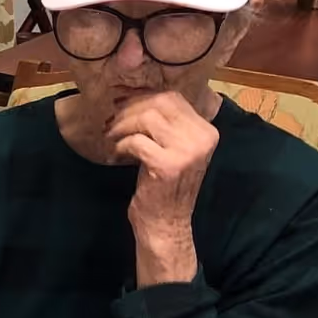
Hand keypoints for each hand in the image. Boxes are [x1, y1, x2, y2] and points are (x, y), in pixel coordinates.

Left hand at [107, 90, 218, 285]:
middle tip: (111, 122)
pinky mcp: (168, 165)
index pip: (172, 97)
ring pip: (147, 118)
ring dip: (121, 126)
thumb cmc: (163, 186)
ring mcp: (188, 151)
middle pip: (159, 103)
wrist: (166, 223)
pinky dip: (120, 145)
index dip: (142, 96)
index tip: (120, 103)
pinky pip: (136, 141)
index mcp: (206, 130)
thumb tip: (132, 94)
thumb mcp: (170, 149)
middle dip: (128, 109)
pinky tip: (116, 156)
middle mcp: (203, 137)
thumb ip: (162, 123)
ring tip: (111, 139)